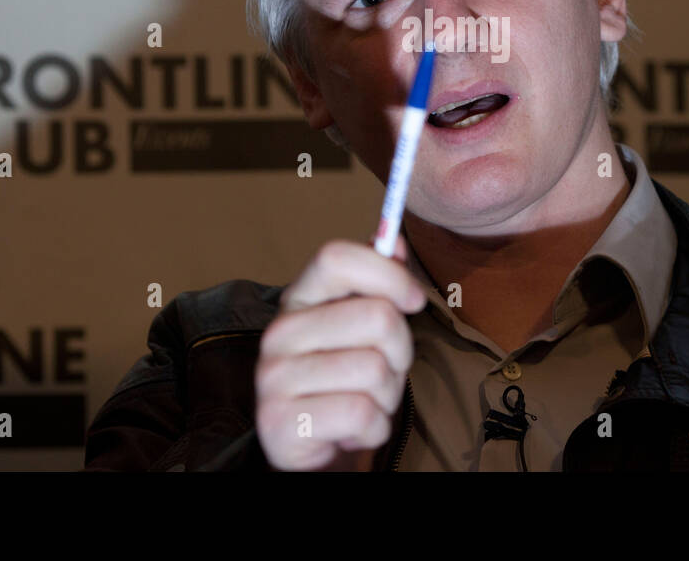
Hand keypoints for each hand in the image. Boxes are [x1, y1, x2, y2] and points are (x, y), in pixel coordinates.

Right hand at [254, 233, 426, 470]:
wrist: (312, 446)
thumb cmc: (346, 379)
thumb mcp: (363, 328)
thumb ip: (378, 284)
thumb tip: (397, 243)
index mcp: (298, 299)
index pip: (336, 258)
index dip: (387, 272)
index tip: (414, 299)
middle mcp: (279, 333)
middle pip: (376, 316)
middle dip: (400, 349)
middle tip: (384, 369)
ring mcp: (274, 378)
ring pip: (374, 370)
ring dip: (387, 394)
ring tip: (366, 401)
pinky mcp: (280, 422)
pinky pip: (361, 413)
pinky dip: (374, 428)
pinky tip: (354, 430)